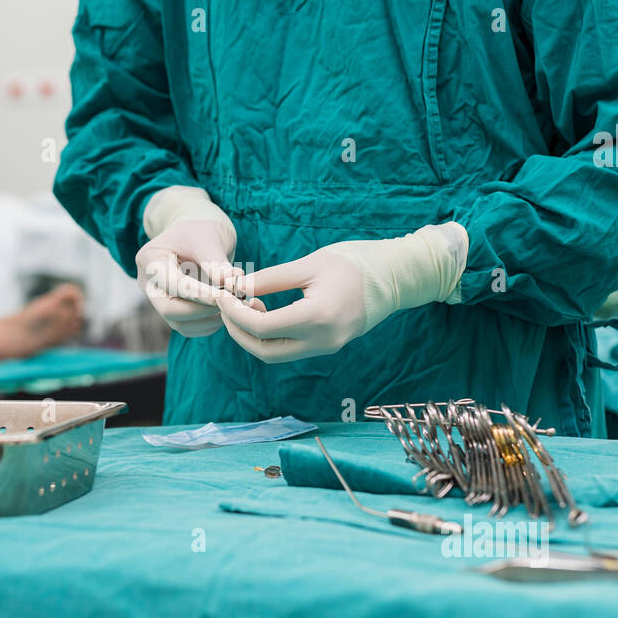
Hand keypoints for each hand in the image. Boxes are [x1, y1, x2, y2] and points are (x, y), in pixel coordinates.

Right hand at [135, 187, 240, 336]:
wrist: (196, 234)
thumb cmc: (200, 230)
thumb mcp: (207, 238)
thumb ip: (216, 262)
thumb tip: (229, 284)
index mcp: (150, 260)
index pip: (173, 285)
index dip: (200, 294)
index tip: (227, 295)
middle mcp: (148, 283)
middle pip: (169, 310)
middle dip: (202, 310)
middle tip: (231, 303)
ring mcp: (158, 299)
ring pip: (178, 323)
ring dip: (208, 320)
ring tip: (232, 305)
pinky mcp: (171, 310)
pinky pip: (187, 328)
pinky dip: (208, 324)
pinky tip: (226, 311)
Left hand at [216, 222, 467, 362]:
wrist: (396, 276)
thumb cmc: (354, 262)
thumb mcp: (308, 265)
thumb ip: (271, 279)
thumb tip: (235, 287)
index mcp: (317, 317)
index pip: (262, 326)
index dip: (235, 313)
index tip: (221, 295)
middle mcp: (323, 340)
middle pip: (265, 351)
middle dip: (238, 331)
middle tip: (225, 305)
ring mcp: (328, 347)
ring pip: (277, 355)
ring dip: (253, 335)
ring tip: (244, 304)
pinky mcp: (329, 346)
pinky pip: (291, 349)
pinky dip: (271, 335)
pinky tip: (264, 310)